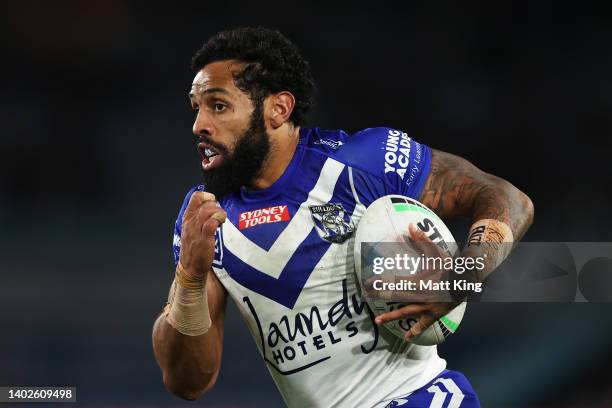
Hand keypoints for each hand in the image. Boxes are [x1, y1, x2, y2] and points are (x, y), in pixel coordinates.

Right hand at [178, 192, 226, 281]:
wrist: (190, 268)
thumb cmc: (194, 248)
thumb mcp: (192, 229)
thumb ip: (199, 217)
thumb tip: (213, 207)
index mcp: (187, 218)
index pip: (196, 197)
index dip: (208, 196)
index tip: (214, 203)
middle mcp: (190, 222)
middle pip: (204, 203)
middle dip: (216, 206)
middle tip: (220, 214)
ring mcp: (196, 231)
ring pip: (207, 211)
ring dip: (218, 212)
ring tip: (222, 219)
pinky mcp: (203, 239)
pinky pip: (210, 224)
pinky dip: (218, 220)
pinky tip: (221, 223)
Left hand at [372, 223, 459, 341]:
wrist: (468, 281)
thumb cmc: (450, 265)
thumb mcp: (436, 252)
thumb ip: (422, 239)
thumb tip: (410, 225)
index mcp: (419, 281)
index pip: (394, 282)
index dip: (380, 283)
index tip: (367, 283)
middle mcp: (421, 296)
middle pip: (395, 297)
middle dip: (379, 296)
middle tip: (364, 296)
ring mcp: (428, 307)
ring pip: (406, 313)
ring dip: (391, 317)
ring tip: (377, 321)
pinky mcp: (435, 314)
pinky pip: (423, 324)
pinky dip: (415, 331)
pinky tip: (407, 337)